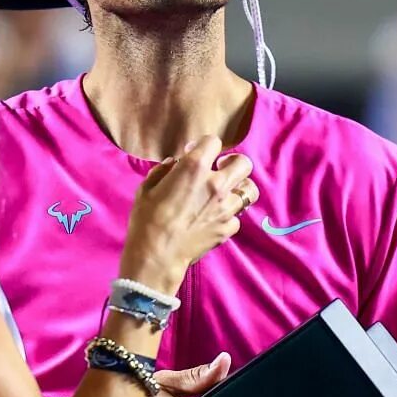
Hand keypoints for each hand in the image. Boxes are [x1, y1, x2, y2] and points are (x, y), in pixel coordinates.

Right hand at [120, 136, 253, 294]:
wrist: (156, 255)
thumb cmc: (147, 220)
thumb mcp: (147, 188)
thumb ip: (163, 171)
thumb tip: (174, 164)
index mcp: (194, 168)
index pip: (213, 141)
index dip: (203, 145)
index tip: (194, 153)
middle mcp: (216, 184)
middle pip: (243, 163)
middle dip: (233, 163)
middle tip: (221, 169)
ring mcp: (226, 207)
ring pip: (249, 190)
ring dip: (238, 188)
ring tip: (226, 193)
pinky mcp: (227, 228)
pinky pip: (237, 217)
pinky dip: (229, 215)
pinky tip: (216, 217)